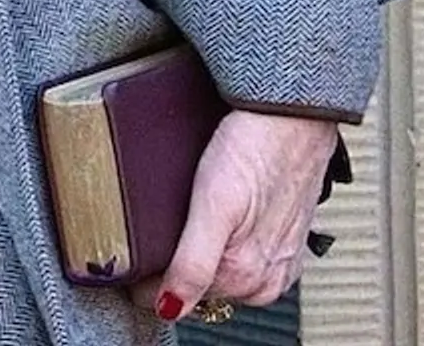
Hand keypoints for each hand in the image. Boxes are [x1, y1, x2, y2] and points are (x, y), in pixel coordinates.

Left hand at [137, 110, 343, 322]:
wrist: (294, 116)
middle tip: (155, 228)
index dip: (144, 279)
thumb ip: (192, 264)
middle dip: (172, 266)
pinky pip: (245, 257)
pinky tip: (218, 218)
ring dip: (198, 255)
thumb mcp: (212, 206)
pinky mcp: (285, 241)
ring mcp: (278, 260)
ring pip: (221, 274)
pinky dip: (225, 245)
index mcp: (245, 275)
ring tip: (187, 218)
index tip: (129, 257)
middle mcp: (266, 277)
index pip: (172, 299)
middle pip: (197, 288)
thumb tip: (171, 308)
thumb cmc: (254, 148)